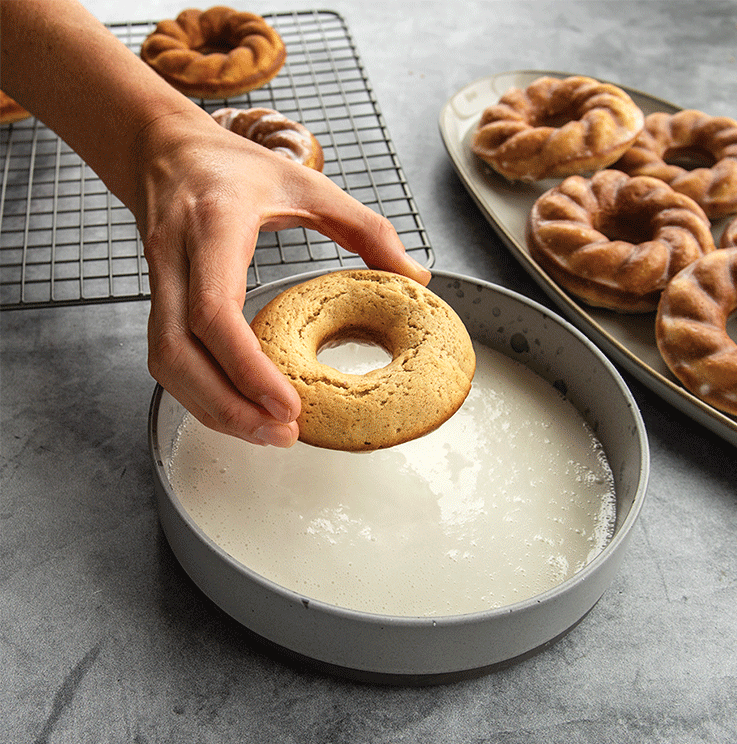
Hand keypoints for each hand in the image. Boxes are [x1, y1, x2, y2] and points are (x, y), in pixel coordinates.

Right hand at [135, 109, 430, 446]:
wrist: (165, 152)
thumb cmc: (236, 168)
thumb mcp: (308, 184)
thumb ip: (366, 227)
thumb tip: (416, 275)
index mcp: (215, 225)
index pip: (215, 310)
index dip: (247, 367)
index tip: (288, 406)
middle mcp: (175, 258)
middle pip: (179, 353)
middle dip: (227, 406)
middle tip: (280, 435)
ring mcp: (159, 281)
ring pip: (165, 364)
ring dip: (210, 408)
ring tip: (264, 434)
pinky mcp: (157, 300)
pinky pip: (168, 360)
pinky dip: (200, 393)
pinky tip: (238, 409)